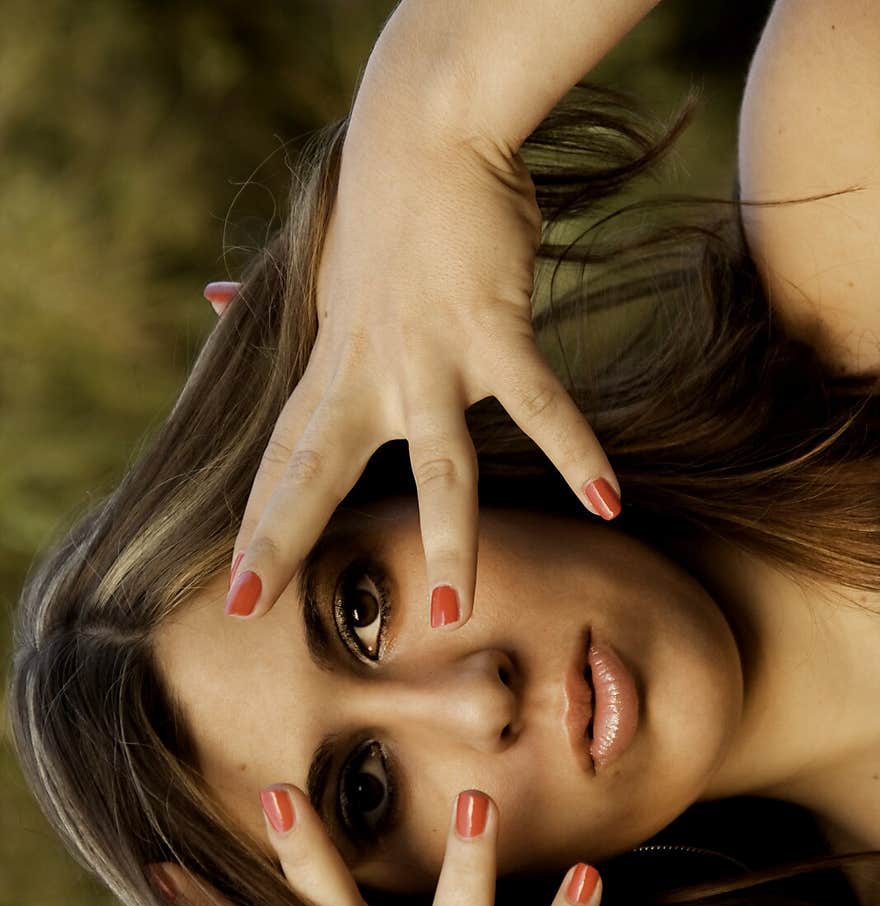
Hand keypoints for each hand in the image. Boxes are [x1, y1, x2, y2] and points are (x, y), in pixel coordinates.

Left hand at [223, 114, 621, 629]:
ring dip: (450, 539)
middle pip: (316, 471)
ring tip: (449, 612)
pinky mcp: (491, 329)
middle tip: (247, 607)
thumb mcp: (319, 264)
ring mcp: (429, 356)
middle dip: (282, 538)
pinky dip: (576, 451)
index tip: (237, 591)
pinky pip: (538, 402)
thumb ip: (273, 299)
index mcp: (331, 371)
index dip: (259, 526)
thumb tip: (211, 294)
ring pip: (441, 464)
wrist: (429, 129)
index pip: (283, 463)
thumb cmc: (382, 204)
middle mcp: (368, 375)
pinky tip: (606, 502)